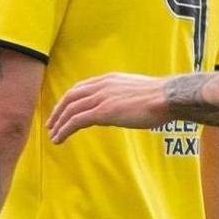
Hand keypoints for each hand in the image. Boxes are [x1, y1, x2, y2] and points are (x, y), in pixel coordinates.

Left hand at [46, 72, 173, 142]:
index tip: (62, 110)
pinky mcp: (103, 112)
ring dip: (59, 123)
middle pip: (70, 97)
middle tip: (51, 124)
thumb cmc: (159, 98)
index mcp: (108, 80)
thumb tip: (118, 108)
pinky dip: (64, 129)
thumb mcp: (135, 91)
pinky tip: (60, 138)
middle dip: (58, 111)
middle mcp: (101, 86)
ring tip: (53, 135)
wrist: (167, 97)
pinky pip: (76, 121)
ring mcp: (101, 98)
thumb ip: (122, 96)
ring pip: (70, 110)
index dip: (68, 99)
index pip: (80, 88)